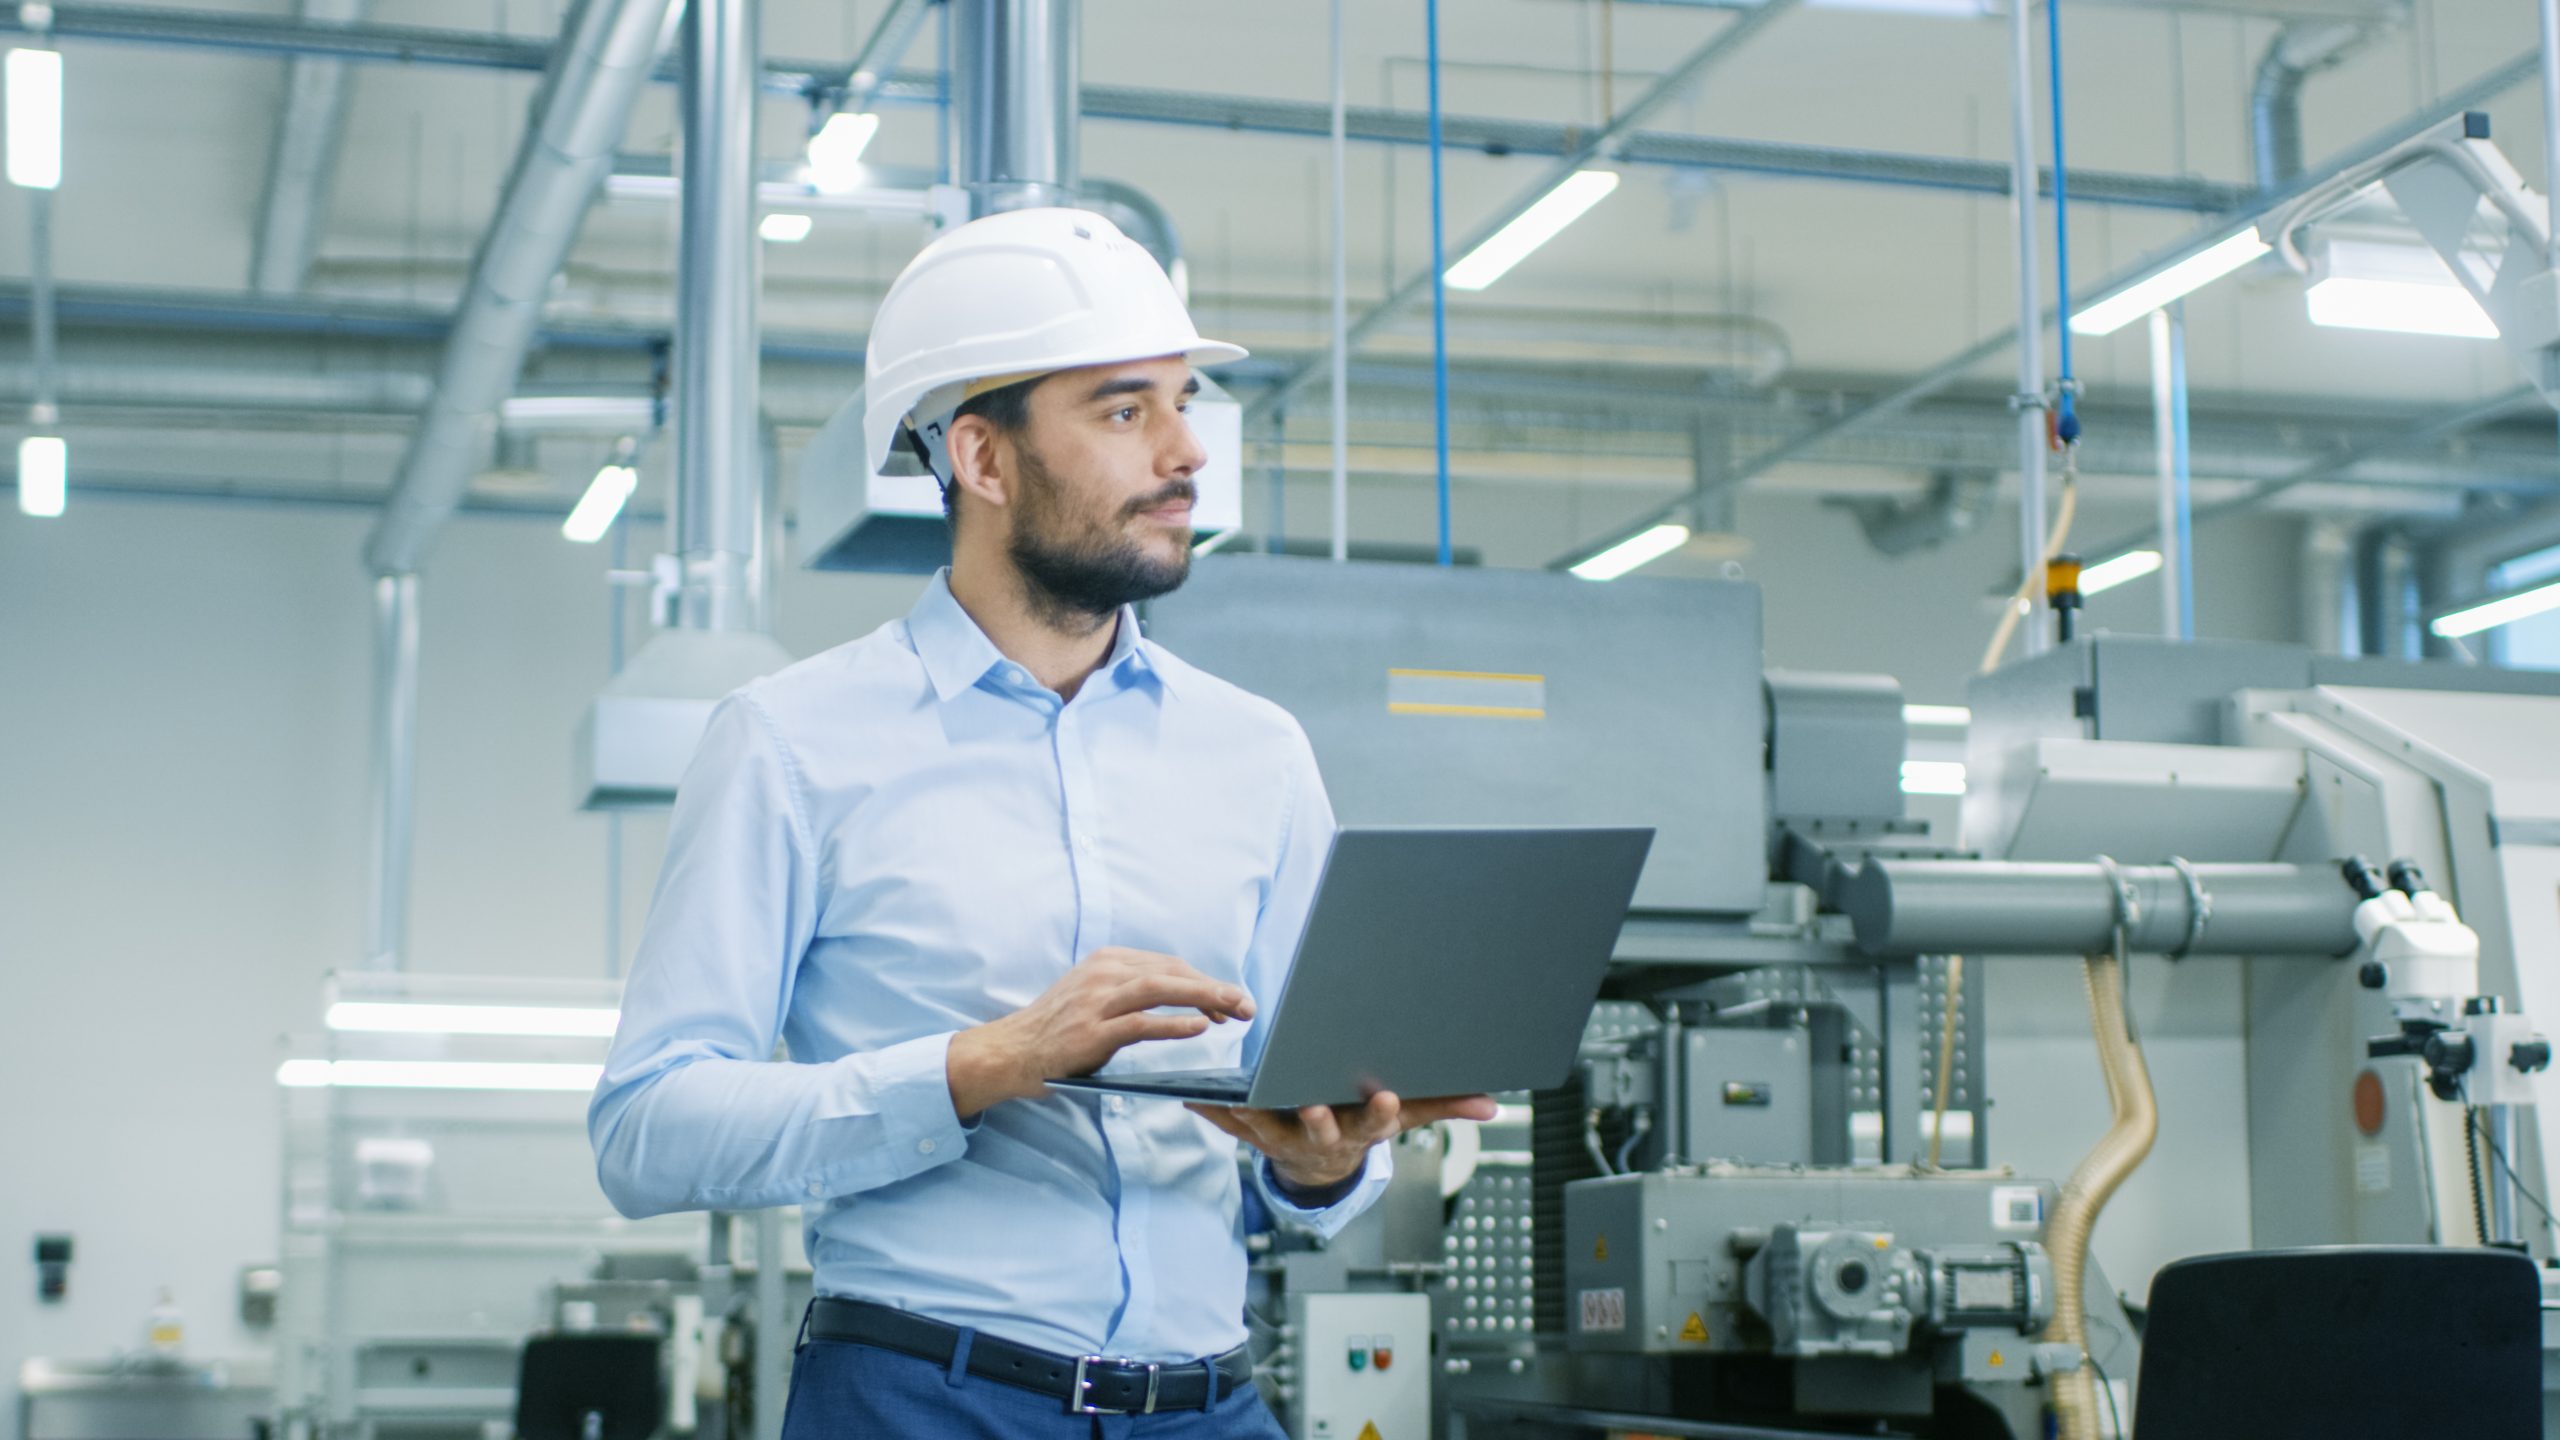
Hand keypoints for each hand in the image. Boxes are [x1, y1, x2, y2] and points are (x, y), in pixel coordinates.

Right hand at [946, 948, 1253, 1118]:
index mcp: (1108, 962)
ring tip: (1234, 1011)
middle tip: (1246, 1006)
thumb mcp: (1094, 997)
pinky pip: (1140, 1024)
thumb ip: (1132, 993)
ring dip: (1204, 998)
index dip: (1204, 981)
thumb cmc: (1057, 1030)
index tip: (1230, 1000)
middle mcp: (1103, 974)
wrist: (1010, 1052)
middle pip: (1172, 972)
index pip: (1169, 965)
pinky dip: (1173, 1024)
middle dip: (1214, 987)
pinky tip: (1199, 1028)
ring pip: (1160, 989)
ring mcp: (1096, 1002)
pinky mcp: (1091, 1032)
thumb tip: (1183, 998)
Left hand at [1186, 1092, 1499, 1192]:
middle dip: (1318, 1118)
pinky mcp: (1255, 1135)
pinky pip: (1232, 1127)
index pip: (1377, 1123)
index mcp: (1360, 1130)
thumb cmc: (1361, 1124)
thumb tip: (1492, 1106)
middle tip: (1313, 1105)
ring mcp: (1287, 1140)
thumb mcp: (1404, 1116)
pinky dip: (1214, 1113)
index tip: (1385, 1096)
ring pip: (1270, 1129)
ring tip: (1239, 1096)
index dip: (1381, 1112)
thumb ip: (1444, 1108)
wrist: (1320, 1166)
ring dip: (1254, 1114)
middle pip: (1322, 1129)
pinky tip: (1194, 1096)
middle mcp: (1324, 1137)